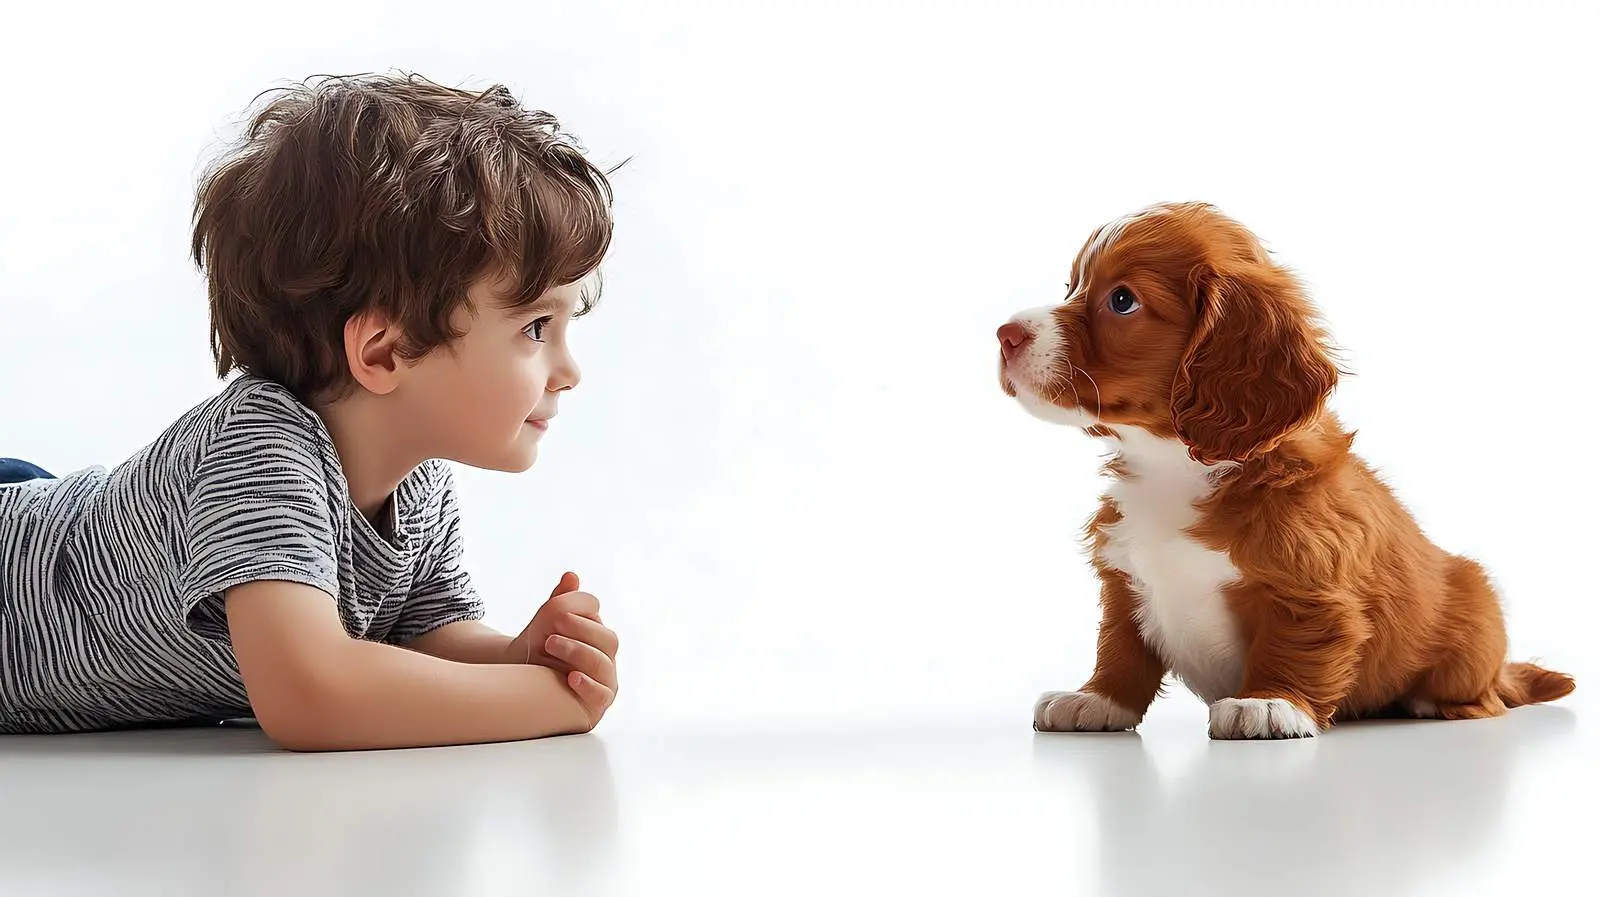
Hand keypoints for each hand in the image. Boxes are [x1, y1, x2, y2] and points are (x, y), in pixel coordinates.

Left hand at [507, 573, 618, 726]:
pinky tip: (572, 678)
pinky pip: (603, 695)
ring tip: (551, 644)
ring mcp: (605, 681)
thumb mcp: (545, 623)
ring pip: (604, 664)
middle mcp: (606, 657)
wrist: (515, 683)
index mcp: (597, 633)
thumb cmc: (536, 651)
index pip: (598, 618)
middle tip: (552, 629)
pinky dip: (590, 685)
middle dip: (581, 631)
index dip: (580, 613)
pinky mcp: (597, 704)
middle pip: (607, 639)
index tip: (555, 612)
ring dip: (578, 651)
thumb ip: (561, 600)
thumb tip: (572, 575)